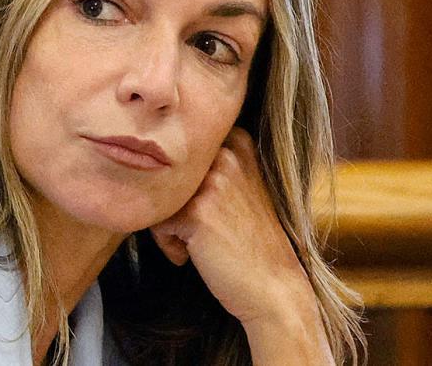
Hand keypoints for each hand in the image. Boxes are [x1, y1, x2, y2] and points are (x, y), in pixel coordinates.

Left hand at [150, 129, 332, 361]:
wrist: (274, 288)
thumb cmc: (252, 241)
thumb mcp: (242, 186)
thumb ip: (211, 163)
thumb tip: (157, 151)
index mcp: (238, 143)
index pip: (181, 152)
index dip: (185, 184)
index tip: (203, 208)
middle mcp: (226, 155)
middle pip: (168, 172)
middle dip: (174, 203)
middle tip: (197, 231)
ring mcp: (213, 181)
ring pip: (160, 196)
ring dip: (169, 224)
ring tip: (194, 245)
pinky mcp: (196, 211)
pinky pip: (156, 222)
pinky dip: (168, 244)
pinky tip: (190, 257)